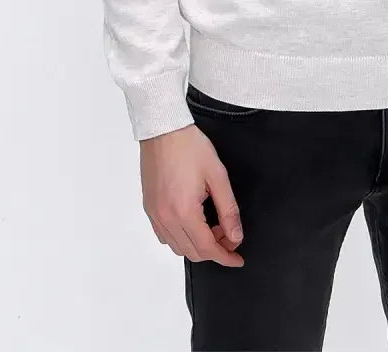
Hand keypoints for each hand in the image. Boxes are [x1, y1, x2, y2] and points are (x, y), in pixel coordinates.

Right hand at [140, 123, 244, 266]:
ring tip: (212, 226)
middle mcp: (165, 218)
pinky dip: (180, 237)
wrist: (164, 129)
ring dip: (197, 245)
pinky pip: (164, 235)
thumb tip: (235, 236)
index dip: (225, 256)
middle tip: (229, 235)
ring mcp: (154, 214)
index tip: (237, 258)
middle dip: (214, 250)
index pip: (207, 248)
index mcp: (184, 212)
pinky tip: (193, 222)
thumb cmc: (190, 147)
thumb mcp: (218, 176)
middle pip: (191, 252)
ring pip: (177, 246)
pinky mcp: (149, 207)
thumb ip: (229, 210)